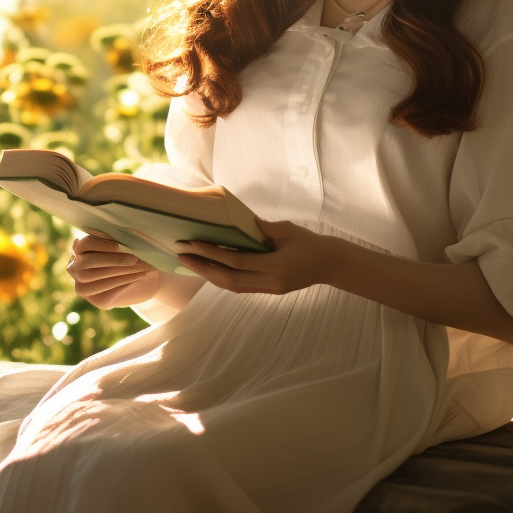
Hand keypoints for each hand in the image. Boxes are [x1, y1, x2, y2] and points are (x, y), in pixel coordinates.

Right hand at [66, 233, 161, 308]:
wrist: (138, 278)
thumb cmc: (128, 254)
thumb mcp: (124, 244)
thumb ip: (122, 240)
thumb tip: (129, 238)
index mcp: (80, 248)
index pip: (83, 244)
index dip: (99, 245)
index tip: (119, 246)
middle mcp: (75, 266)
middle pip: (87, 262)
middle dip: (112, 260)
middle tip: (133, 259)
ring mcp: (81, 284)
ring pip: (93, 278)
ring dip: (118, 272)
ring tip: (139, 268)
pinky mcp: (94, 299)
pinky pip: (105, 292)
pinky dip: (123, 283)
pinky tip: (137, 277)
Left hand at [175, 219, 336, 294]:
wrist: (330, 265)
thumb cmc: (310, 243)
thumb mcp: (289, 230)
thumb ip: (264, 228)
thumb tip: (241, 222)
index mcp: (277, 267)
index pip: (237, 262)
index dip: (213, 253)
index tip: (194, 243)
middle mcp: (270, 282)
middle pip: (229, 279)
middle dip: (203, 267)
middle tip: (182, 254)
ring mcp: (269, 289)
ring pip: (232, 286)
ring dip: (209, 275)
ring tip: (190, 262)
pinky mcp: (269, 290)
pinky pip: (240, 286)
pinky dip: (222, 277)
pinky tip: (209, 268)